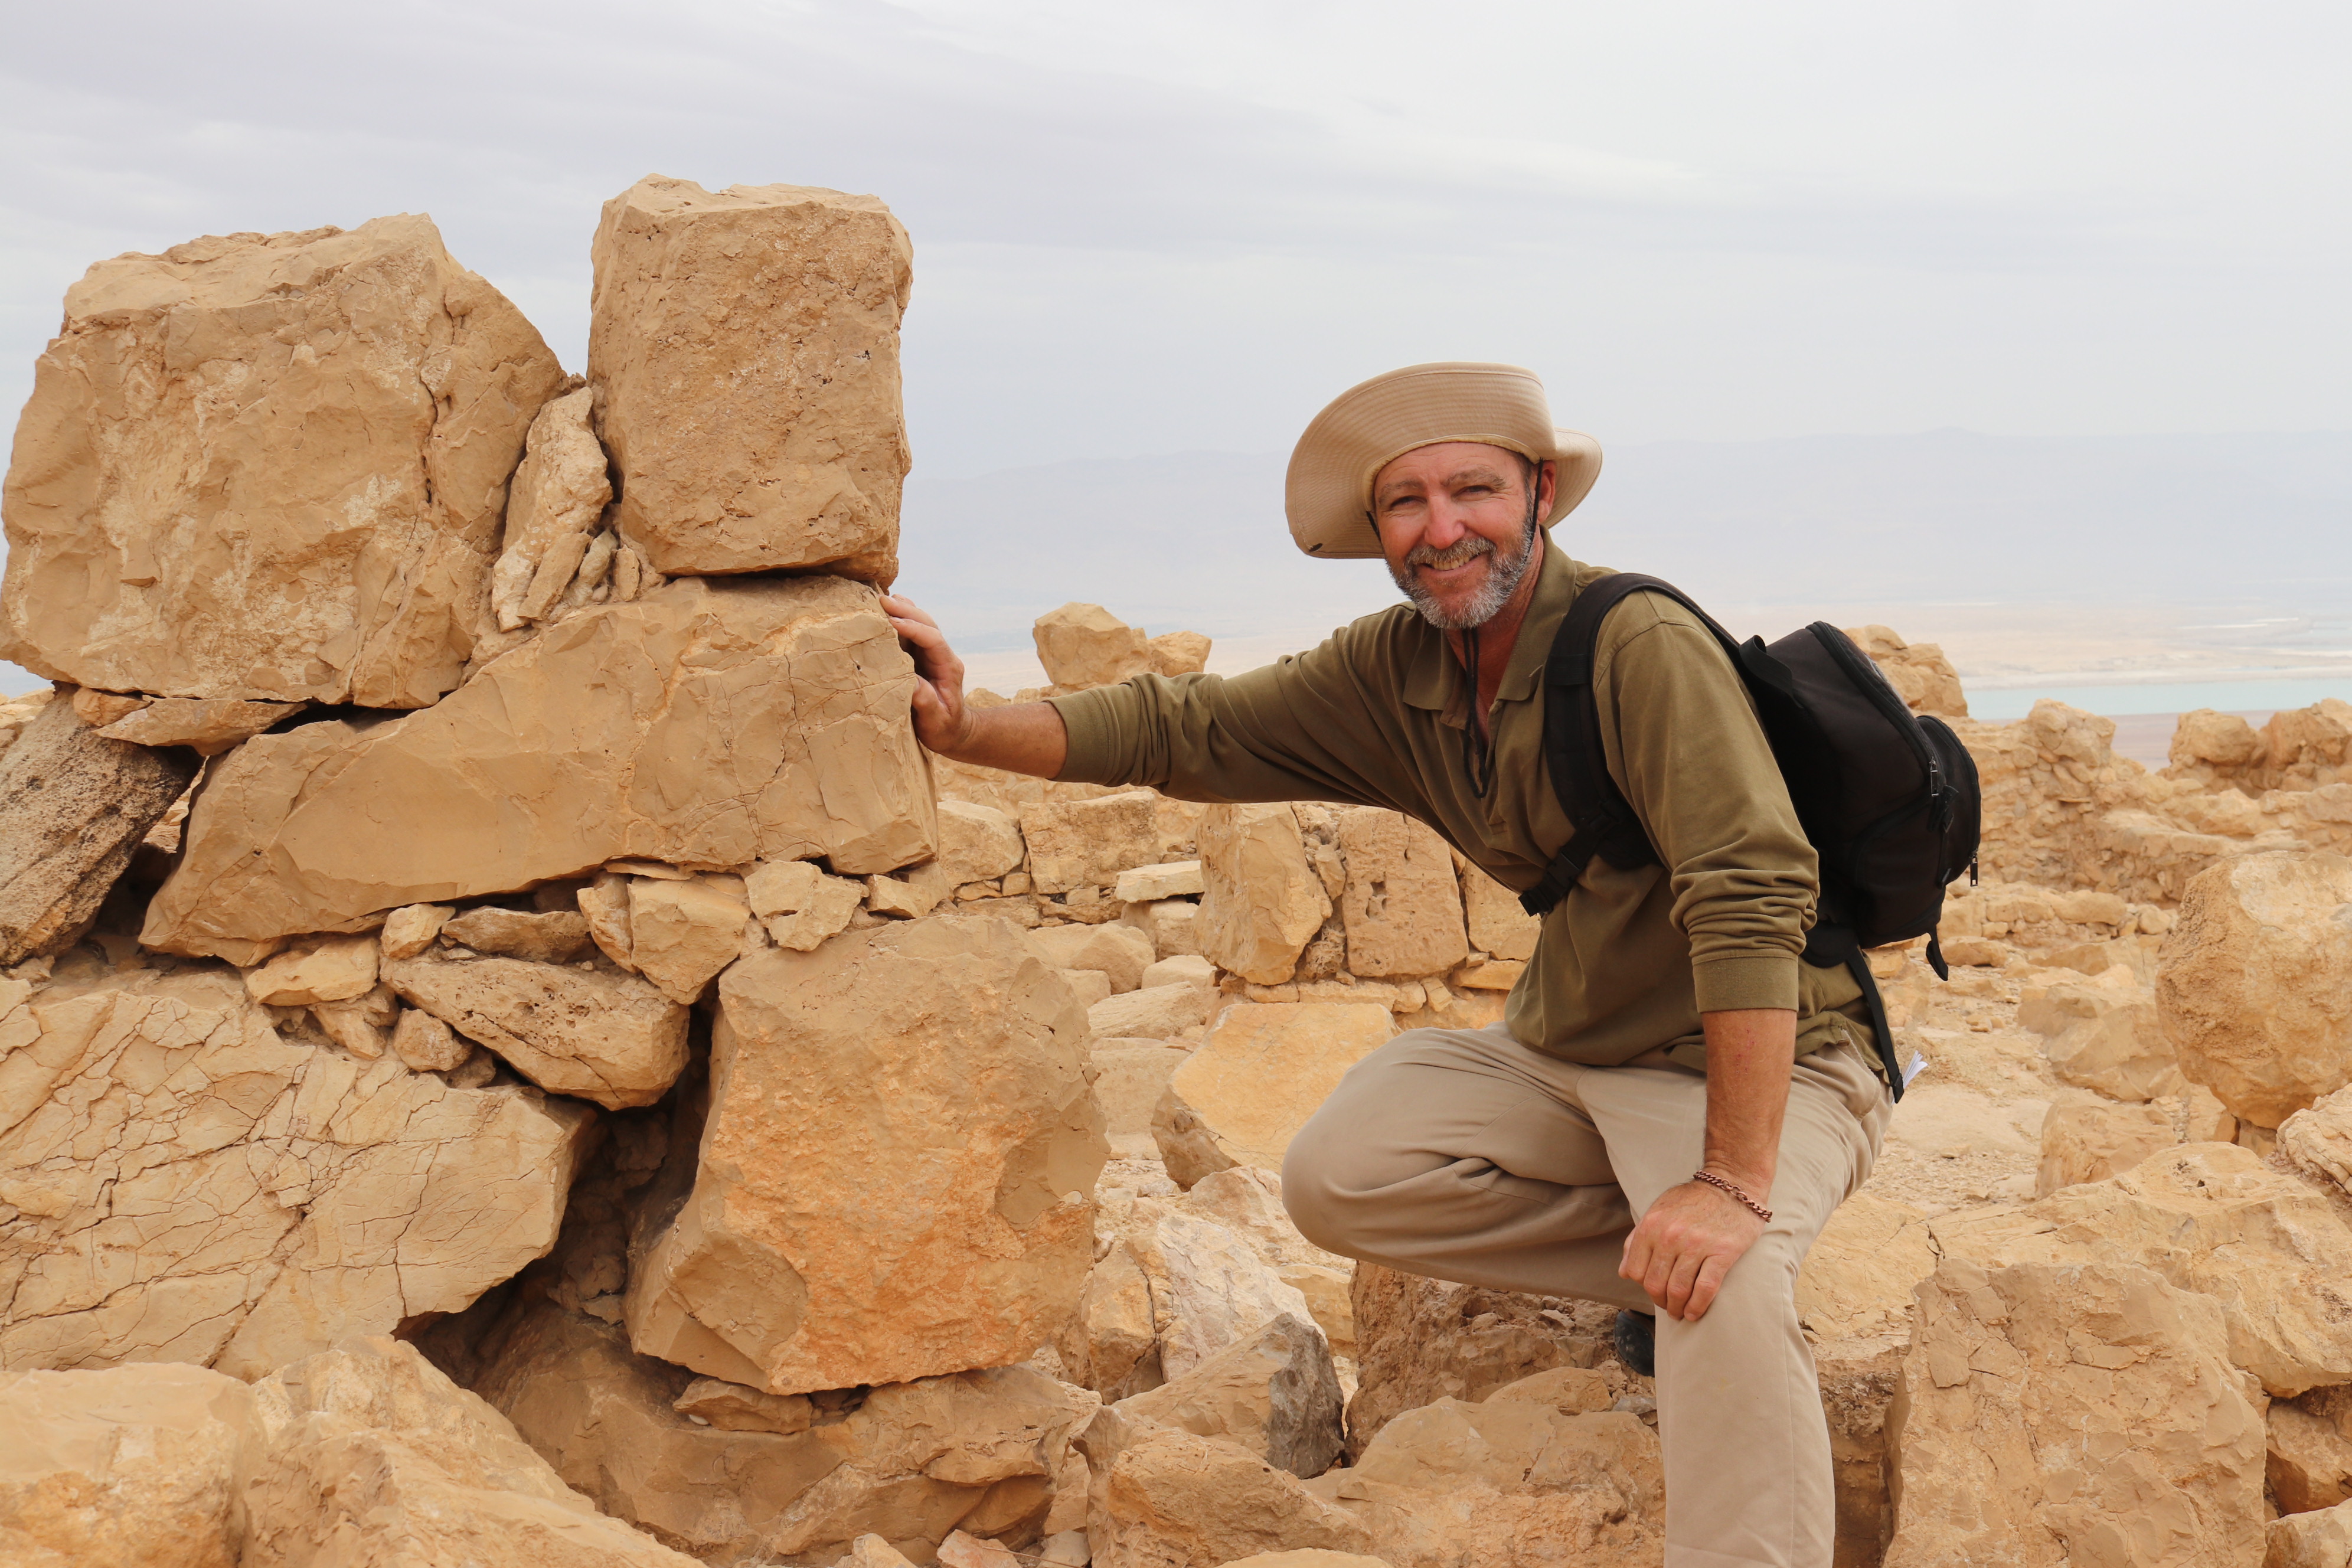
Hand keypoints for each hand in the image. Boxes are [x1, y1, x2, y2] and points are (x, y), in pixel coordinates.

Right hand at [881, 594, 971, 754]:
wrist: (953, 732)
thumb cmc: (944, 729)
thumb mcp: (935, 719)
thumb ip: (925, 701)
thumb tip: (909, 680)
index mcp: (949, 667)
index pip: (932, 639)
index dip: (913, 628)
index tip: (892, 622)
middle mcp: (942, 655)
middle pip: (927, 624)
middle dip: (906, 610)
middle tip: (882, 600)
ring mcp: (932, 654)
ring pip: (920, 623)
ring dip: (902, 610)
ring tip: (881, 599)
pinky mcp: (922, 656)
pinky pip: (912, 632)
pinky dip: (900, 618)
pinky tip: (888, 609)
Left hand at [1618, 1176, 1766, 1321]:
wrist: (1731, 1185)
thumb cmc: (1692, 1201)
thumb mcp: (1658, 1211)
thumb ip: (1637, 1240)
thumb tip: (1624, 1273)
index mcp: (1651, 1226)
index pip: (1635, 1272)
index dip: (1643, 1287)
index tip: (1654, 1292)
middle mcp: (1670, 1236)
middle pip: (1656, 1285)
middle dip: (1661, 1302)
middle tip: (1669, 1307)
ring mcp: (1696, 1245)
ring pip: (1679, 1291)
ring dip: (1678, 1308)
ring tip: (1682, 1312)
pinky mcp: (1722, 1253)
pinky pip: (1705, 1289)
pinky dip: (1698, 1306)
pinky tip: (1695, 1313)